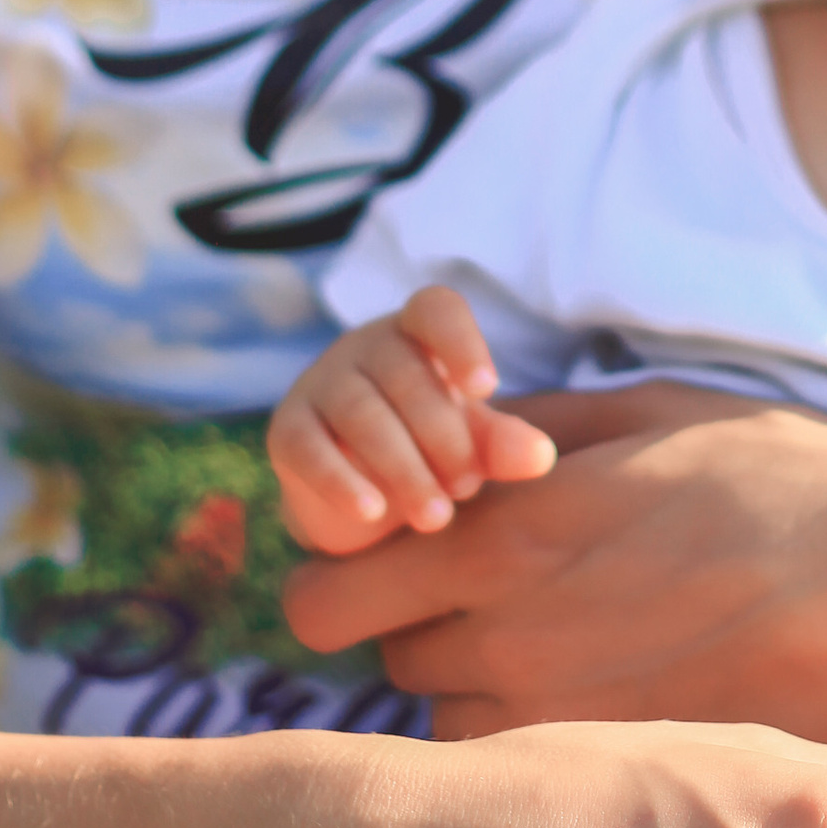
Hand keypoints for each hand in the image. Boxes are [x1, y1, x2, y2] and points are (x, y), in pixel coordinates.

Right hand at [267, 291, 556, 552]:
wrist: (364, 496)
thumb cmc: (431, 448)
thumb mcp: (473, 443)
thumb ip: (504, 444)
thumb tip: (539, 455)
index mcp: (417, 333)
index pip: (436, 310)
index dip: (460, 342)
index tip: (486, 388)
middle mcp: (365, 347)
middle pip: (405, 376)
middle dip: (443, 436)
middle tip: (467, 488)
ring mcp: (320, 383)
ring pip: (362, 414)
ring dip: (403, 467)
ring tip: (436, 517)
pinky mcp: (287, 430)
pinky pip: (309, 449)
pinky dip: (341, 481)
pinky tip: (372, 511)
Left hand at [280, 383, 826, 741]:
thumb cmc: (780, 477)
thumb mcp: (642, 415)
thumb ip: (524, 434)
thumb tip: (448, 449)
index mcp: (506, 537)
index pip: (325, 600)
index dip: (342, 580)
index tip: (384, 562)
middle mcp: (510, 640)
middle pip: (383, 666)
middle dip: (414, 631)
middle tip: (481, 603)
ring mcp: (563, 722)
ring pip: (447, 730)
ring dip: (474, 695)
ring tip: (557, 653)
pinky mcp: (618, 774)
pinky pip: (526, 775)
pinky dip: (536, 751)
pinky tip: (600, 706)